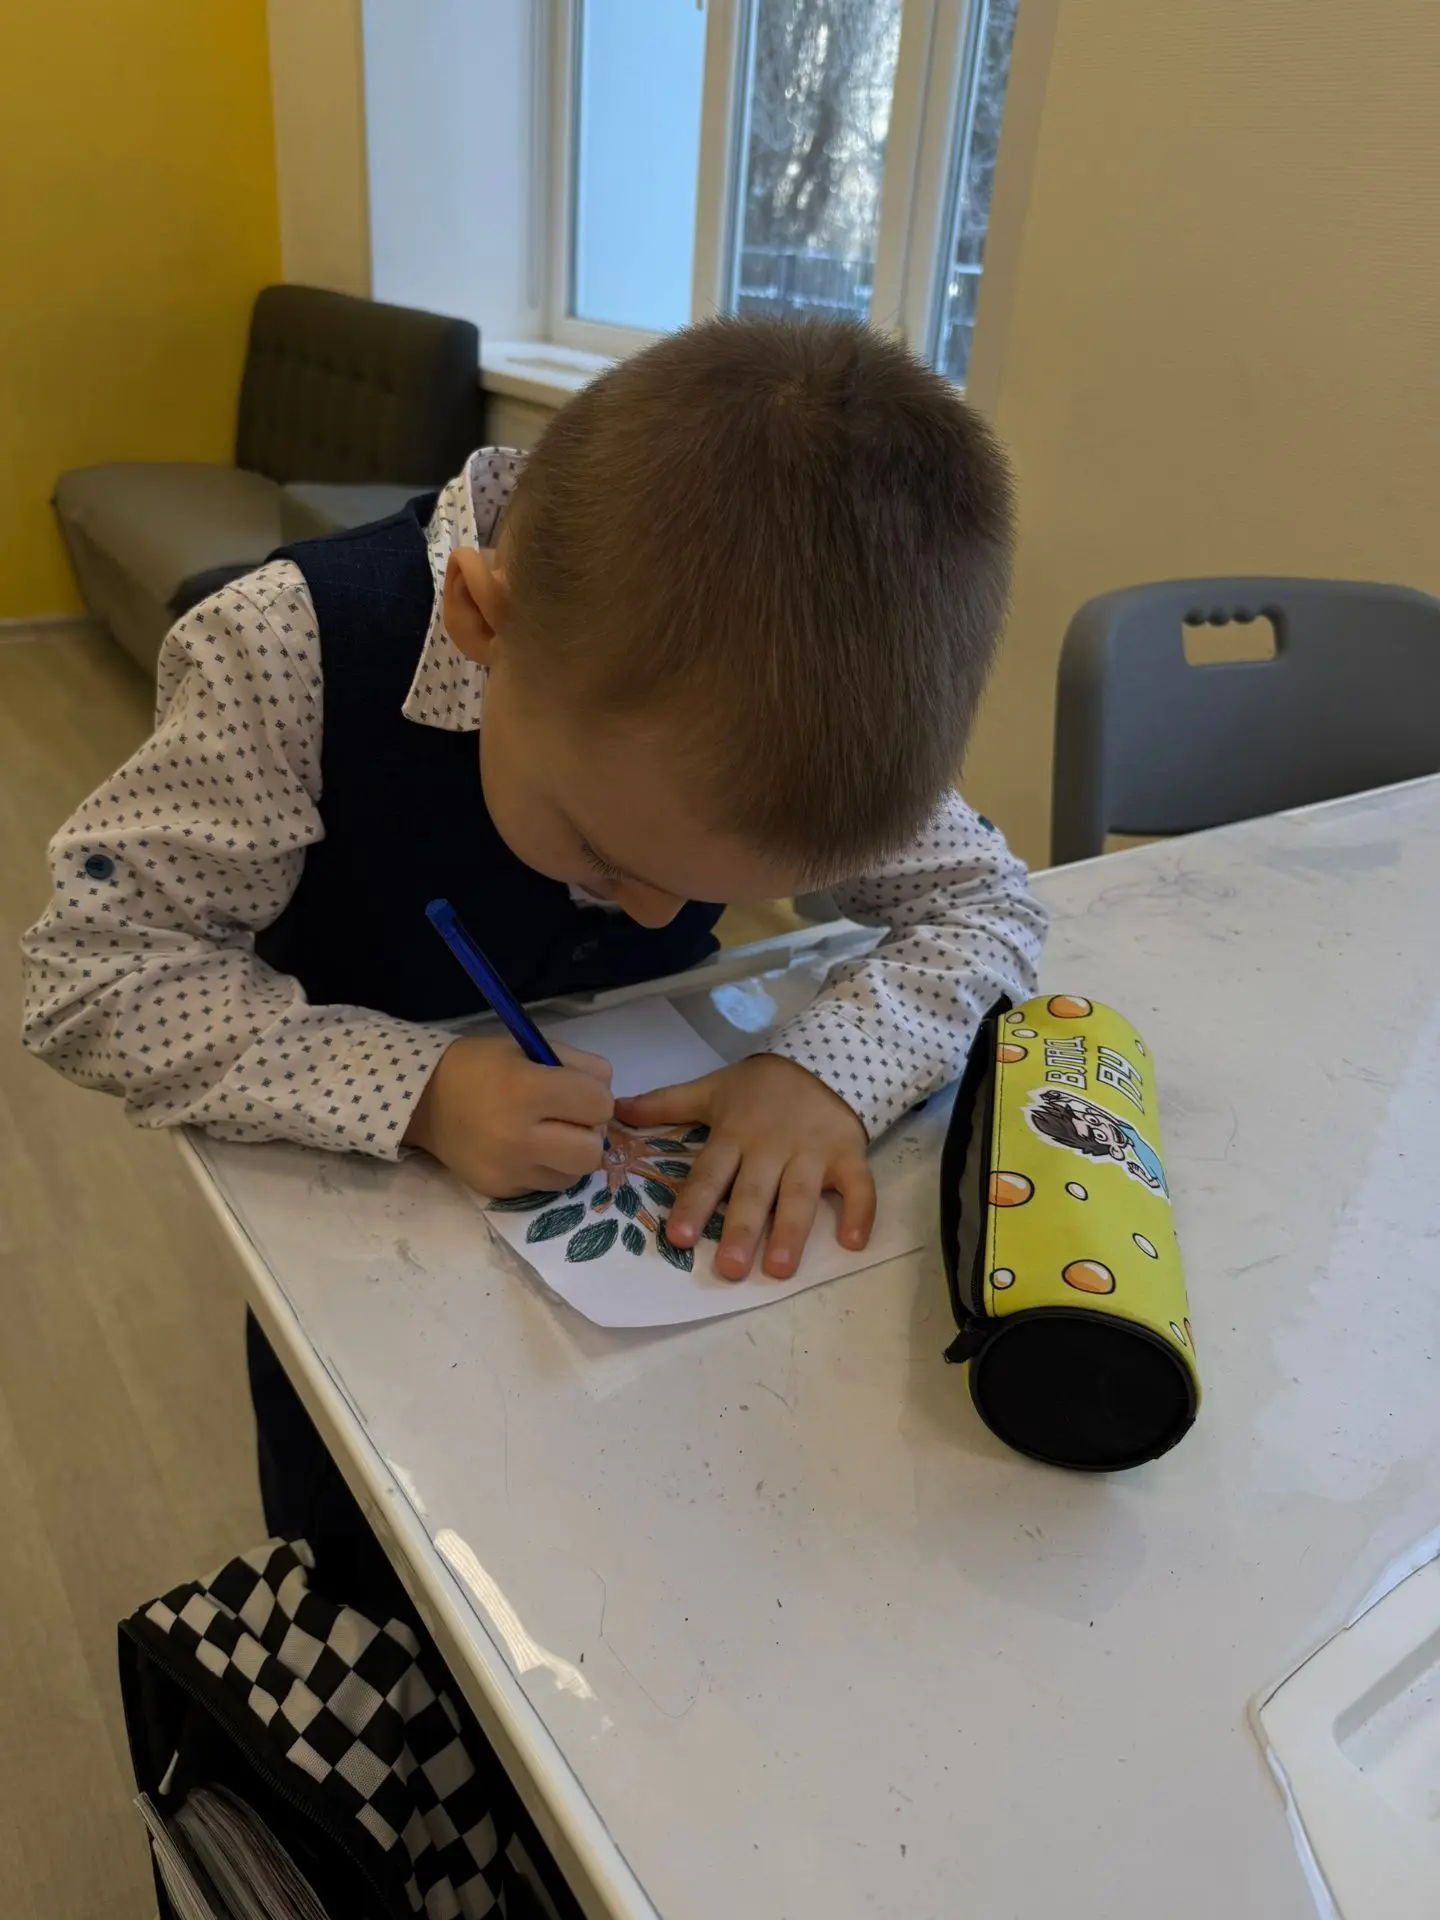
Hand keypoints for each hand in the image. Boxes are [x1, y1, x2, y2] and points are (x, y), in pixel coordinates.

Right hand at [405, 1036, 613, 1195]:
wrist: (425, 1101)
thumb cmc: (481, 1067)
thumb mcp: (529, 1048)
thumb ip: (578, 1066)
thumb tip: (608, 1097)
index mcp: (525, 1090)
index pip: (599, 1103)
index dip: (595, 1094)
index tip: (576, 1089)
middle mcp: (518, 1136)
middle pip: (593, 1150)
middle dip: (589, 1131)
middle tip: (569, 1118)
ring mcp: (510, 1170)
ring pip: (576, 1173)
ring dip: (571, 1153)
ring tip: (549, 1134)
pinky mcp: (503, 1191)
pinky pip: (549, 1185)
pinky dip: (548, 1168)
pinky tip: (528, 1150)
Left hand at [614, 1055, 873, 1281]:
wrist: (826, 1056)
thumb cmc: (763, 1086)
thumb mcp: (714, 1089)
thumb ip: (667, 1103)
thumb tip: (616, 1110)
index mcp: (735, 1134)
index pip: (710, 1172)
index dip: (694, 1203)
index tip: (678, 1236)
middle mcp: (772, 1147)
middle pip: (754, 1192)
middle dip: (741, 1229)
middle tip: (728, 1268)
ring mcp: (813, 1152)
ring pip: (801, 1195)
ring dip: (791, 1231)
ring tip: (779, 1269)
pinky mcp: (849, 1154)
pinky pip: (859, 1186)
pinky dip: (861, 1212)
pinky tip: (855, 1243)